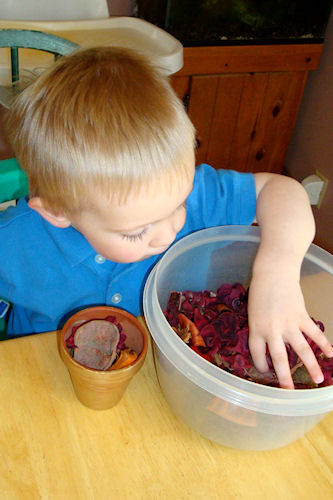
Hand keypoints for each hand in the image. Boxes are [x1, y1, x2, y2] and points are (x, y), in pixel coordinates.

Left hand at [247, 271, 332, 388]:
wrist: (273, 273)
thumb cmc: (260, 291)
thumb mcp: (253, 312)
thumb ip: (261, 328)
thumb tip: (270, 342)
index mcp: (256, 329)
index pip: (257, 353)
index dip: (261, 365)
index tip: (266, 371)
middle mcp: (272, 330)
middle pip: (279, 358)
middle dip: (285, 377)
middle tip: (289, 392)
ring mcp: (288, 324)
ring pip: (301, 350)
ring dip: (310, 365)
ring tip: (317, 380)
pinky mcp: (302, 316)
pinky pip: (314, 333)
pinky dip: (324, 344)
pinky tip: (331, 355)